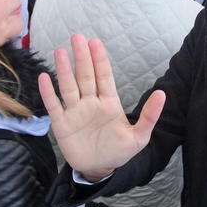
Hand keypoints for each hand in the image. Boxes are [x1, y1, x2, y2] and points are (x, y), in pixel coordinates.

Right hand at [38, 34, 163, 182]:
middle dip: (82, 57)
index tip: (95, 42)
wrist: (98, 170)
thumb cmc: (118, 152)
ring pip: (68, 87)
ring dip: (64, 70)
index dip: (100, 59)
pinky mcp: (62, 124)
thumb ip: (148, 116)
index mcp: (109, 103)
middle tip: (77, 37)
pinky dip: (48, 92)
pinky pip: (54, 105)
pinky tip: (44, 77)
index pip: (104, 77)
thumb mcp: (138, 137)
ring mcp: (75, 112)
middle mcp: (90, 103)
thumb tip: (162, 94)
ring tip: (60, 52)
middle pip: (85, 76)